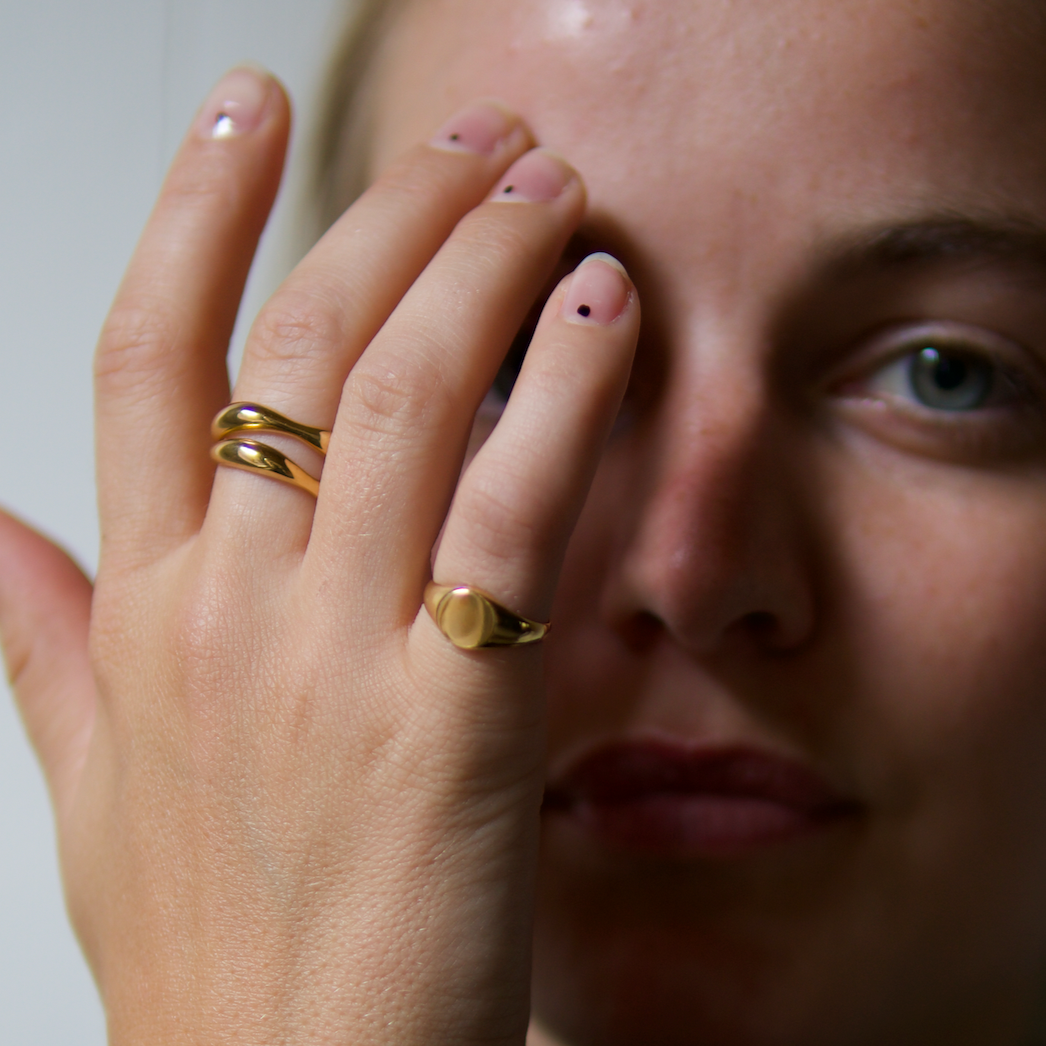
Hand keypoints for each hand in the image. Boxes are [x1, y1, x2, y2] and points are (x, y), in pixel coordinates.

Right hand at [0, 67, 637, 1044]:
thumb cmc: (214, 949)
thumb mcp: (91, 787)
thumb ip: (45, 646)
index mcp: (147, 614)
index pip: (147, 354)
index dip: (194, 212)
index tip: (245, 111)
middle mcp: (228, 607)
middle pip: (296, 339)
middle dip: (388, 212)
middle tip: (473, 139)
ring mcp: (331, 654)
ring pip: (400, 394)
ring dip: (480, 267)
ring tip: (545, 188)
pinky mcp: (449, 711)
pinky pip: (511, 509)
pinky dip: (564, 393)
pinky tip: (604, 309)